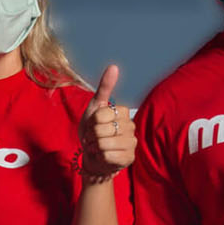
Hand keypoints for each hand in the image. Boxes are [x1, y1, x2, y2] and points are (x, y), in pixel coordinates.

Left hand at [78, 64, 136, 180]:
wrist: (93, 156)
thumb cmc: (94, 131)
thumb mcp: (95, 108)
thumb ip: (105, 88)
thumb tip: (114, 66)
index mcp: (123, 112)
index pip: (101, 115)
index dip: (91, 122)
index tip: (93, 125)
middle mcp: (131, 126)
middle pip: (101, 129)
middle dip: (92, 135)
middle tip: (94, 138)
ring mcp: (131, 142)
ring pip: (104, 143)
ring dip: (95, 147)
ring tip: (98, 147)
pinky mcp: (129, 157)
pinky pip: (108, 155)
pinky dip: (100, 157)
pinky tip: (103, 156)